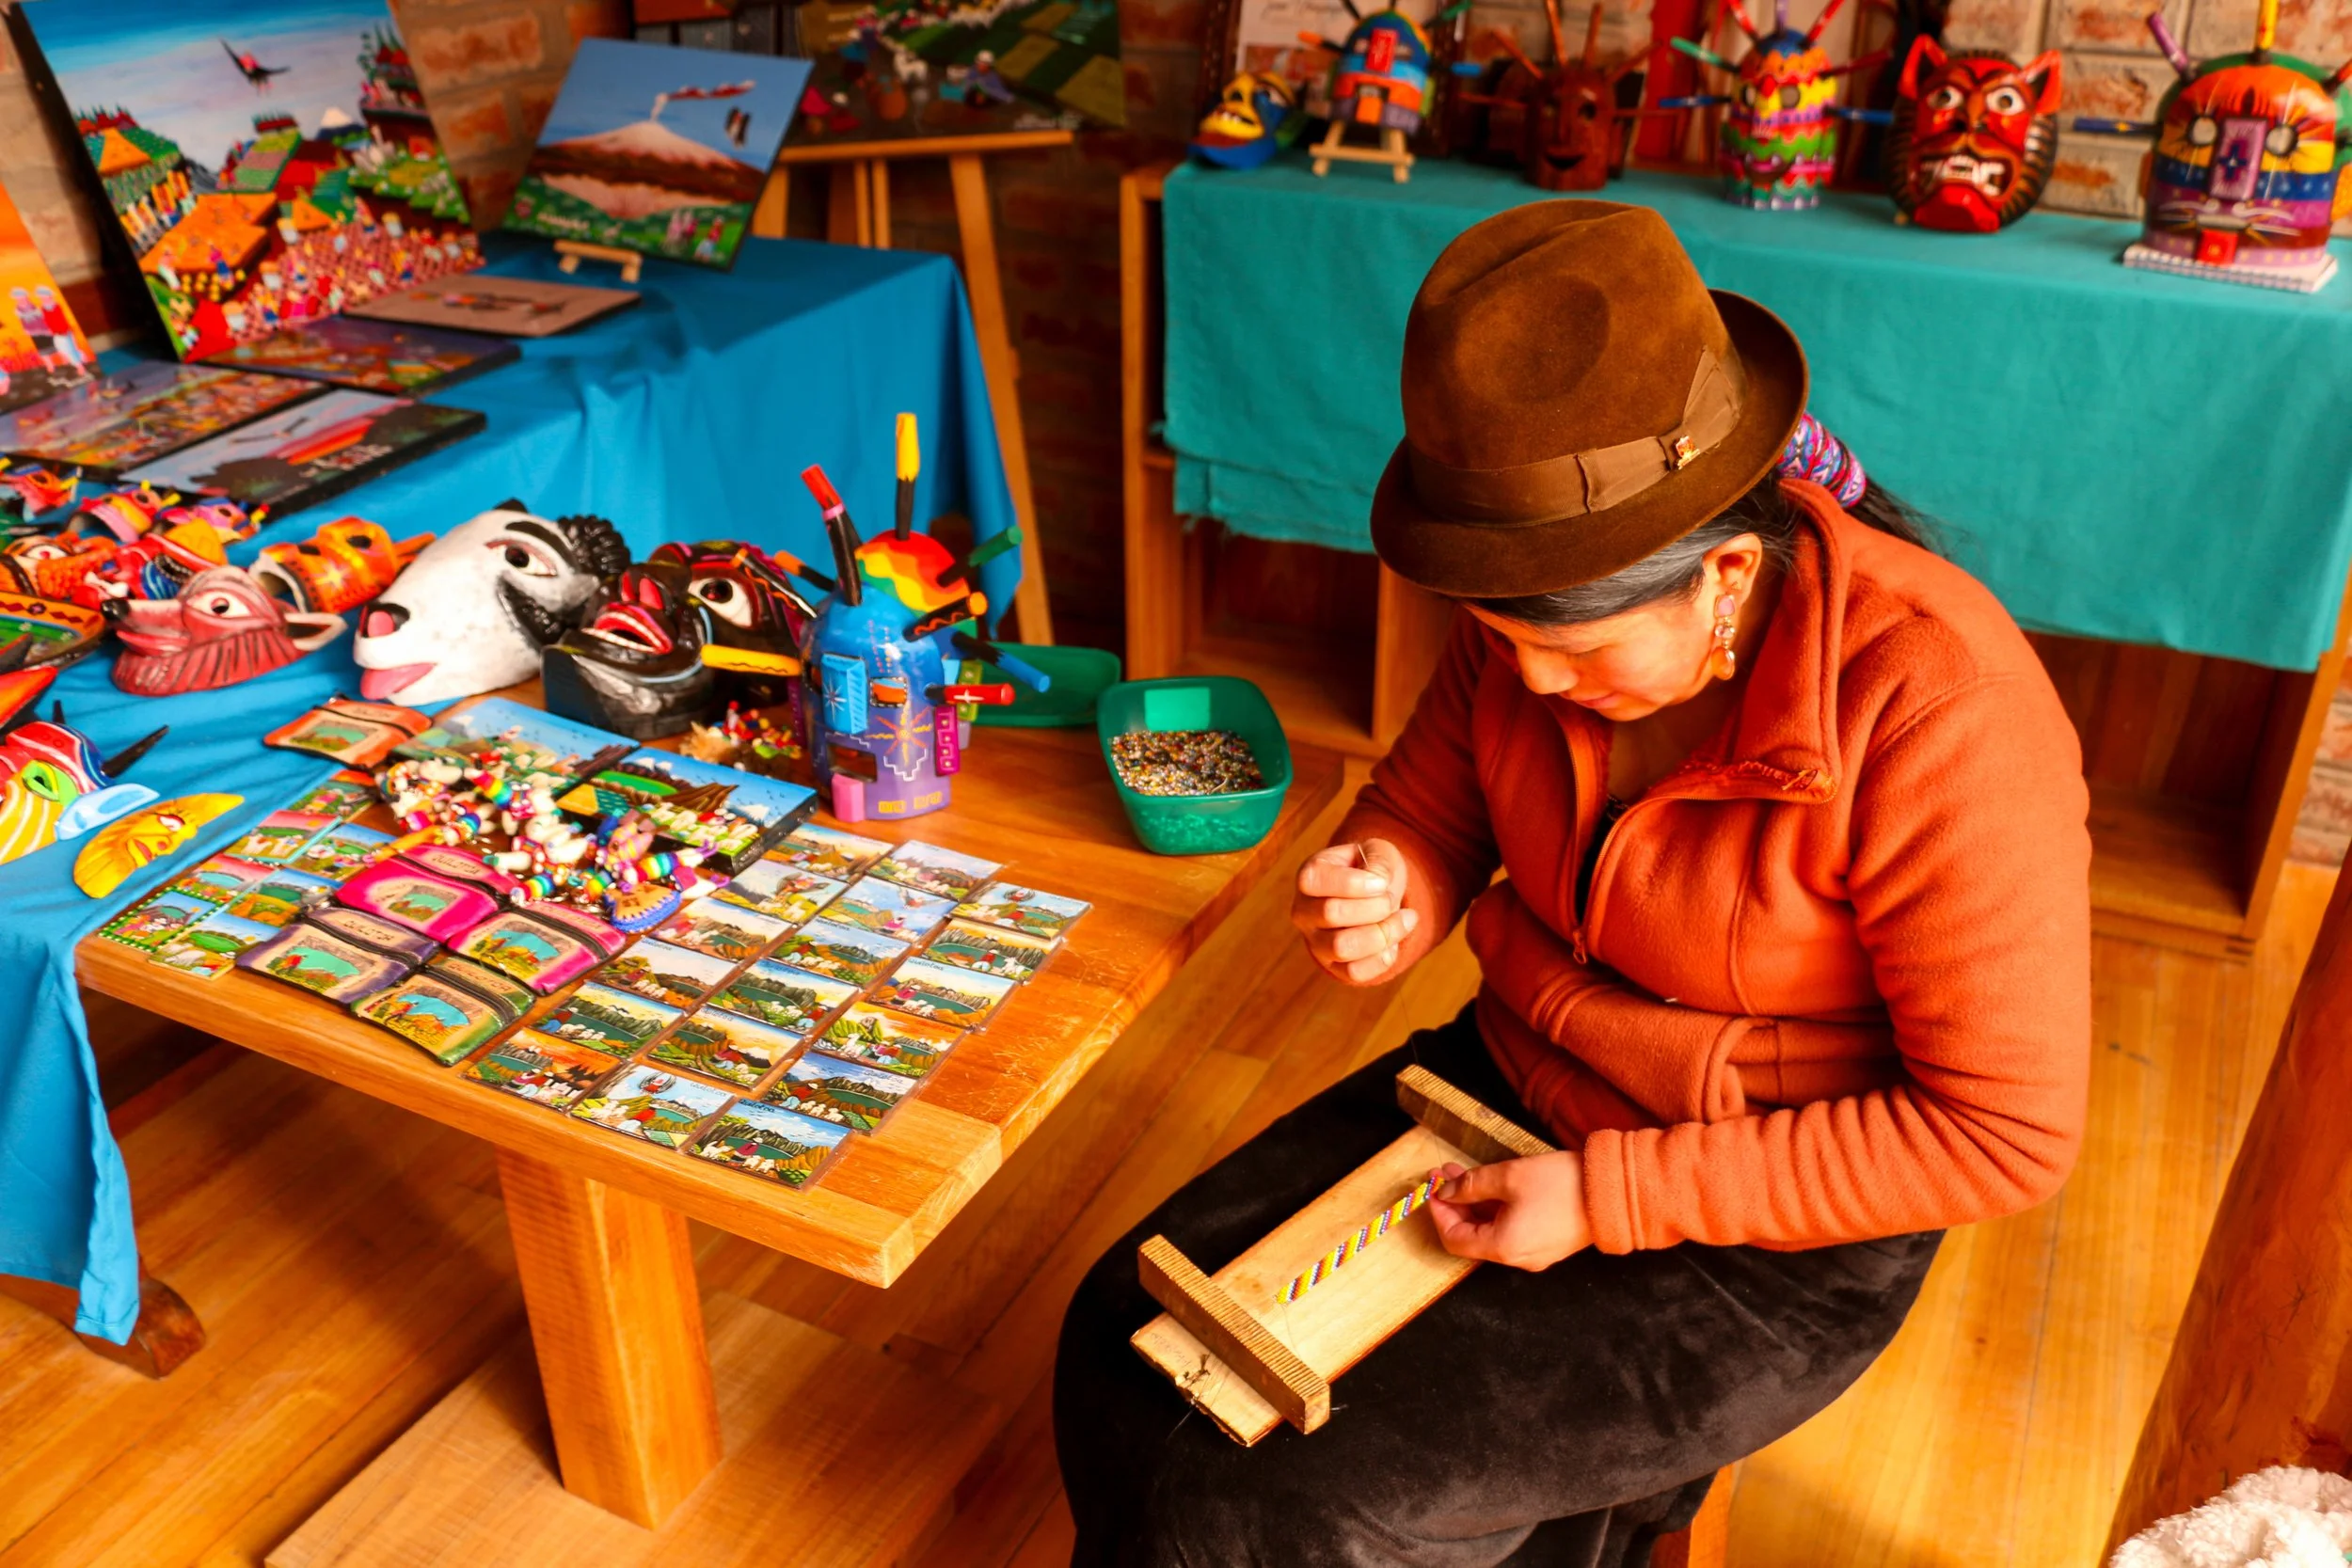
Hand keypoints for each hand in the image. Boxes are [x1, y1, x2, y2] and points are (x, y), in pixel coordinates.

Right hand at [1291, 838, 1418, 983]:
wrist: (1374, 897)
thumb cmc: (1370, 870)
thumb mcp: (1376, 851)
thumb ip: (1378, 861)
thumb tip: (1379, 885)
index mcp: (1308, 878)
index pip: (1315, 881)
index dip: (1355, 883)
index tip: (1380, 882)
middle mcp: (1303, 912)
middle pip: (1332, 913)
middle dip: (1374, 906)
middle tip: (1390, 899)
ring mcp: (1315, 943)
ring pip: (1342, 947)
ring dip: (1382, 934)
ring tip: (1404, 919)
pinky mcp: (1333, 967)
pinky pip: (1354, 973)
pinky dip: (1381, 958)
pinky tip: (1394, 942)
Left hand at [1427, 1152, 1591, 1270]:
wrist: (1612, 1191)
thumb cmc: (1561, 1184)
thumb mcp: (1508, 1176)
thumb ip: (1471, 1185)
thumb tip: (1447, 1191)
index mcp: (1503, 1247)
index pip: (1454, 1238)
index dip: (1439, 1212)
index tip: (1433, 1185)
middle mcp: (1517, 1258)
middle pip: (1472, 1236)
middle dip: (1455, 1204)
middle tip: (1445, 1174)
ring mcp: (1534, 1253)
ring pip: (1491, 1231)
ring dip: (1475, 1204)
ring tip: (1463, 1173)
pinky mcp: (1548, 1243)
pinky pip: (1511, 1230)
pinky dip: (1496, 1210)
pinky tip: (1490, 1186)